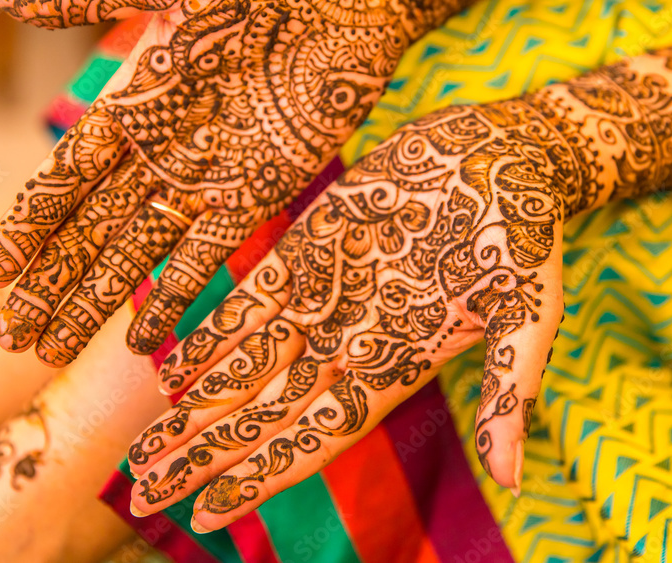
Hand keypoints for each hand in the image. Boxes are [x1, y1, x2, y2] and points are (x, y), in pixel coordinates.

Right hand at [0, 0, 413, 365]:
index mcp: (132, 105)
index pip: (64, 179)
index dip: (28, 228)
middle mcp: (161, 152)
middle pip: (92, 231)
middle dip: (51, 283)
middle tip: (15, 336)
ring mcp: (207, 179)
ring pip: (136, 253)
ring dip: (96, 301)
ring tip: (54, 349)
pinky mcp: (257, 195)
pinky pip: (207, 257)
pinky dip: (173, 298)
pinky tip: (141, 340)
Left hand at [125, 94, 605, 527]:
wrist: (504, 155)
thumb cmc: (528, 233)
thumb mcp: (530, 308)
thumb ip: (512, 386)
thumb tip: (513, 481)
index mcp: (396, 365)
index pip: (315, 436)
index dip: (259, 474)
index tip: (203, 515)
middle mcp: (350, 341)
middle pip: (265, 412)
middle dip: (205, 454)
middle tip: (142, 494)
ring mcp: (325, 295)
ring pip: (245, 363)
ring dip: (193, 406)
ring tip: (141, 450)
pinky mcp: (309, 245)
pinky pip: (249, 299)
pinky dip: (209, 334)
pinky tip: (168, 367)